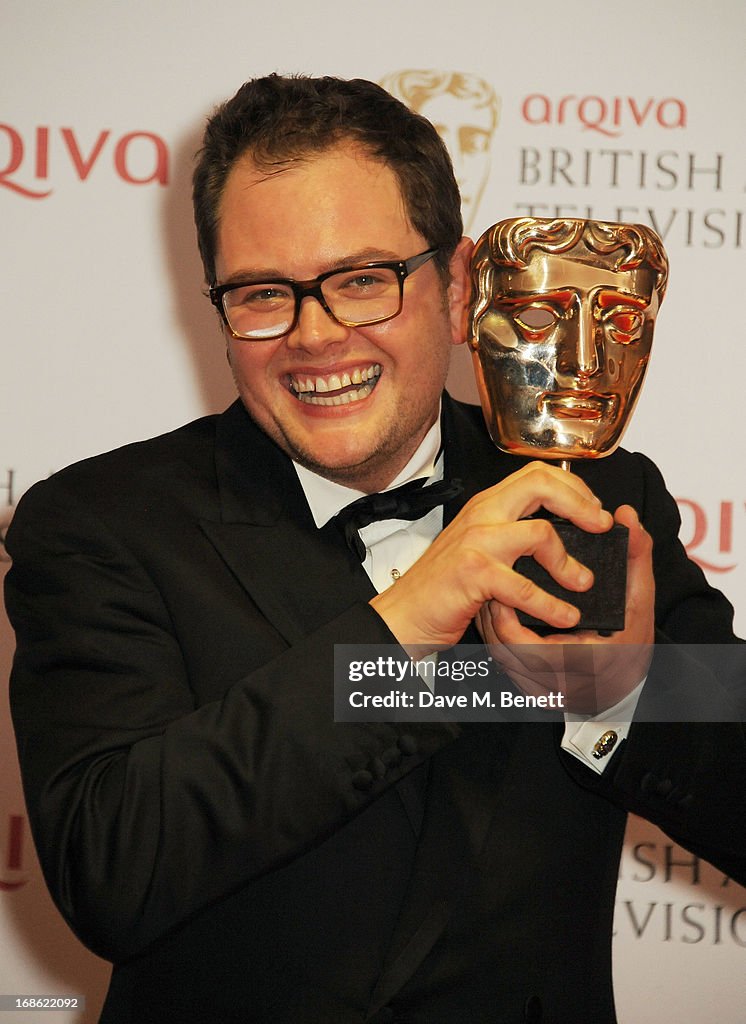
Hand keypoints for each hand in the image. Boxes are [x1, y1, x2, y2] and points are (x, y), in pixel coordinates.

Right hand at [370, 462, 612, 652]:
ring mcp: (476, 542)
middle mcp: (481, 514)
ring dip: (569, 563)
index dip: (572, 486)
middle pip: (541, 484)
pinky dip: (550, 604)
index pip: (536, 474)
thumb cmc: (441, 587)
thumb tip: (552, 532)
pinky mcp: (473, 573)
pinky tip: (563, 616)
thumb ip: (507, 533)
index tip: (594, 509)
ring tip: (583, 583)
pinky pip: (524, 586)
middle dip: (581, 503)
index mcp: (485, 506)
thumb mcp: (476, 549)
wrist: (402, 614)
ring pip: (540, 533)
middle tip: (601, 526)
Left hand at [476, 504, 654, 713]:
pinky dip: (495, 636)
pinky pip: (503, 662)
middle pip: (510, 657)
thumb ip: (635, 558)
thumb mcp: (639, 600)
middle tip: (490, 591)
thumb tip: (625, 516)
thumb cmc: (631, 641)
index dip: (512, 627)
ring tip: (489, 596)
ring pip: (502, 660)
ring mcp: (543, 687)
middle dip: (495, 623)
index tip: (504, 598)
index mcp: (589, 662)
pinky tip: (494, 612)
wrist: (625, 682)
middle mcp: (562, 682)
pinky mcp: (530, 686)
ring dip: (491, 628)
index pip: (537, 652)